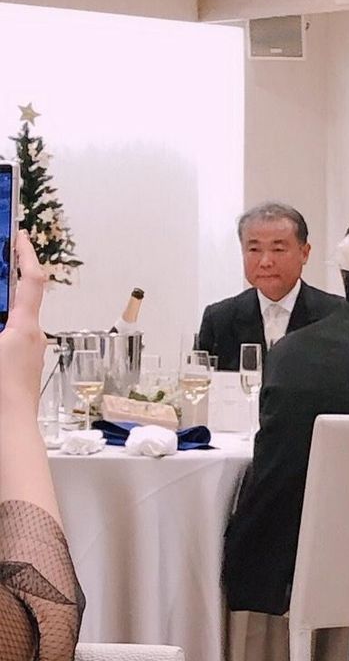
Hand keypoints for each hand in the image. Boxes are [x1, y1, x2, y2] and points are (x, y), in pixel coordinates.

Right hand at [0, 232, 47, 412]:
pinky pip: (13, 336)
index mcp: (24, 325)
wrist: (12, 425)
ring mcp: (32, 350)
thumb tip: (1, 314)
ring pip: (15, 318)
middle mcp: (34, 335)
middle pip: (20, 297)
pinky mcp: (26, 363)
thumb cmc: (2, 390)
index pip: (31, 279)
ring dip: (2, 308)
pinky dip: (1, 328)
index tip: (20, 234)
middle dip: (6, 281)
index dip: (26, 253)